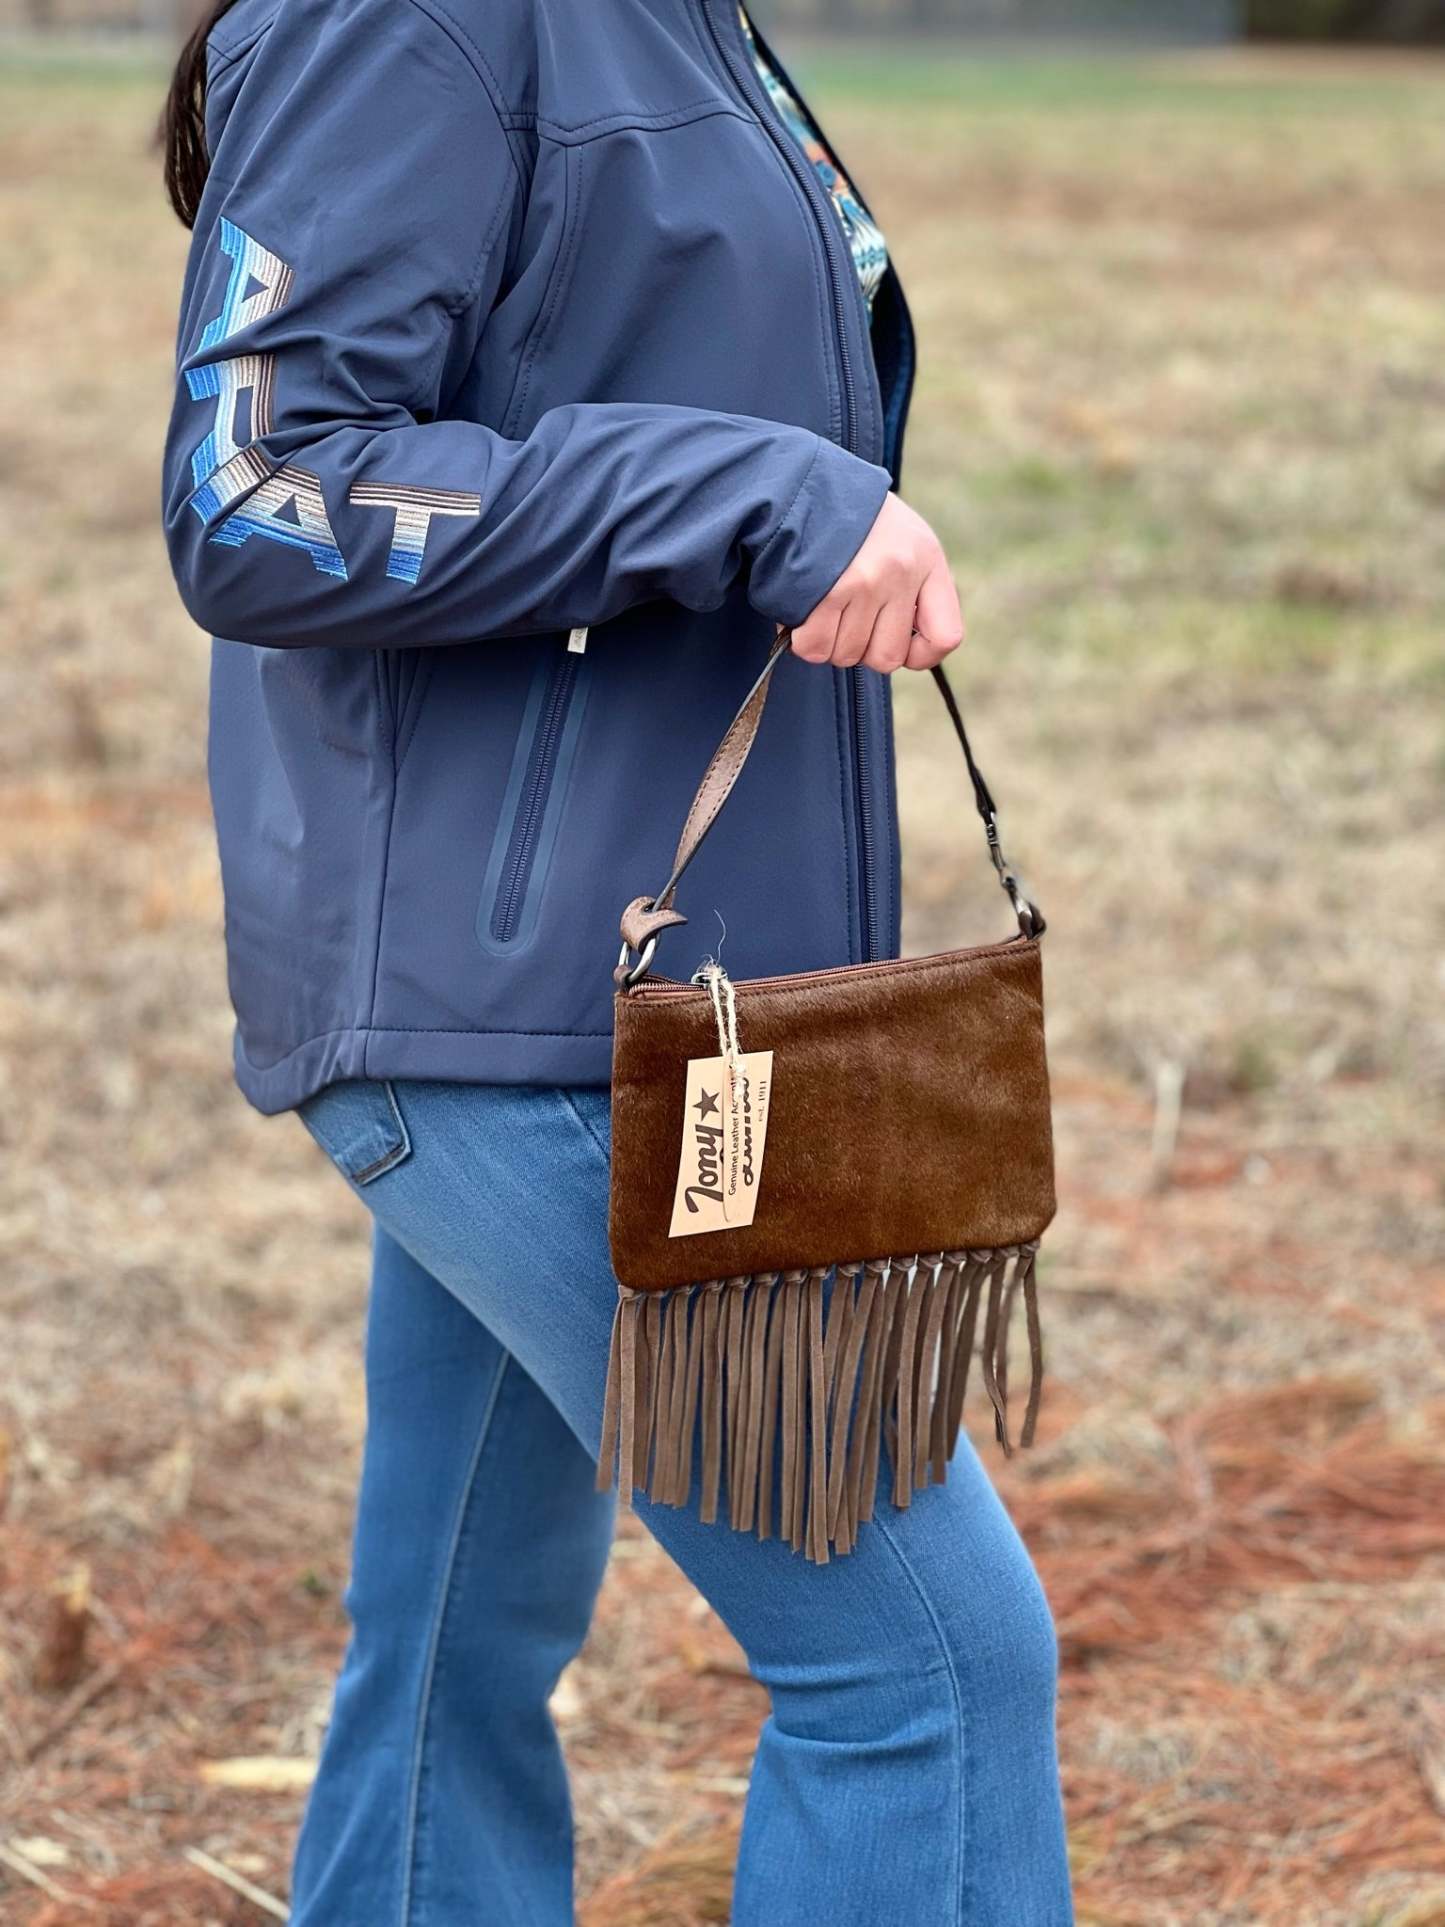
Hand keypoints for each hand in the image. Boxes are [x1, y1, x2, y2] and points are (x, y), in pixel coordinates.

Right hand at [790, 493, 963, 672]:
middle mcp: (902, 572)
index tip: (902, 646)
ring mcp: (866, 582)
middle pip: (887, 657)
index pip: (946, 637)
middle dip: (864, 650)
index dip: (921, 655)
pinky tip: (805, 616)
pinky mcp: (828, 590)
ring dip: (832, 644)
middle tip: (849, 622)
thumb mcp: (904, 541)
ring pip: (848, 655)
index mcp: (928, 560)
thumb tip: (906, 654)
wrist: (805, 483)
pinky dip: (806, 641)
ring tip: (824, 610)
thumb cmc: (855, 521)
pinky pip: (816, 646)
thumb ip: (914, 590)